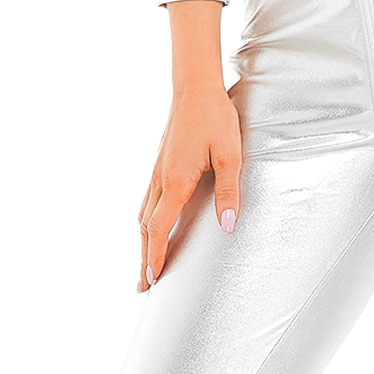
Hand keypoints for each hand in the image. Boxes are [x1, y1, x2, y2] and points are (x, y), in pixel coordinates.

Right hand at [138, 1, 240, 289]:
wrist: (195, 88)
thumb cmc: (215, 119)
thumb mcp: (231, 156)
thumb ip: (230, 192)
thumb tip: (228, 226)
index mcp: (176, 182)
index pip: (159, 228)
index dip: (154, 255)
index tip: (151, 279)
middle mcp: (160, 180)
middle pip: (145, 228)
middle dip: (143, 258)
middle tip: (142, 285)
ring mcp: (157, 172)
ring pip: (143, 216)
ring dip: (143, 242)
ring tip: (145, 263)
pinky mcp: (160, 164)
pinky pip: (147, 201)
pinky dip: (145, 223)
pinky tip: (150, 226)